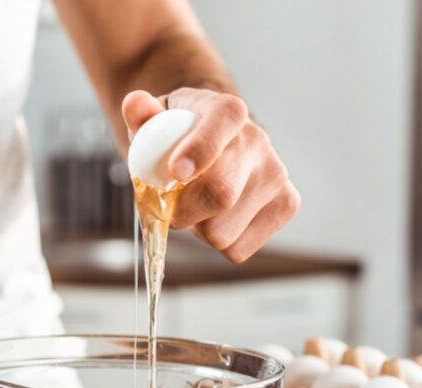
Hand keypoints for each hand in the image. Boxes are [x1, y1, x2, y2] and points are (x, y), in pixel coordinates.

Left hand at [122, 88, 299, 262]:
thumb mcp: (155, 119)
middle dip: (181, 211)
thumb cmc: (177, 136)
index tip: (176, 172)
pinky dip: (217, 243)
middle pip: (220, 193)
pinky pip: (237, 249)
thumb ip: (141, 113)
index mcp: (228, 111)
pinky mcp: (286, 204)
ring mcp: (276, 174)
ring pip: (222, 231)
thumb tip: (134, 104)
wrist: (212, 147)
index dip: (200, 149)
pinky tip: (215, 219)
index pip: (223, 122)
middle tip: (166, 206)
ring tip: (194, 206)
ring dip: (196, 229)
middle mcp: (258, 140)